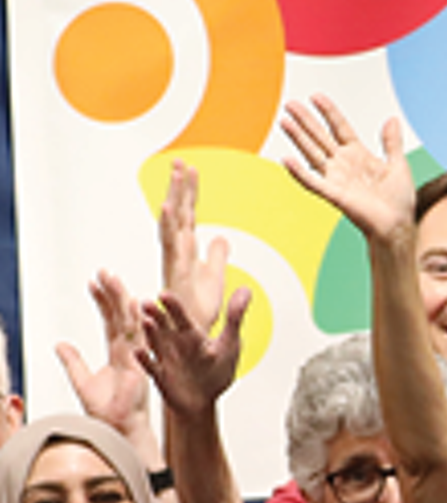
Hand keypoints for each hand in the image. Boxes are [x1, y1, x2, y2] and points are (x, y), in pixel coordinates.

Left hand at [55, 270, 150, 439]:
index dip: (102, 302)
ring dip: (122, 299)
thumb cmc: (106, 411)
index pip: (110, 322)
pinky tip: (132, 302)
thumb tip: (60, 345)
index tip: (94, 284)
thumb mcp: (82, 381)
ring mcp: (137, 356)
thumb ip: (73, 361)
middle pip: (121, 316)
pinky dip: (135, 320)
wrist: (118, 427)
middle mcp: (129, 351)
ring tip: (112, 278)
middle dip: (112, 293)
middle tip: (104, 272)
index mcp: (118, 354)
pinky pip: (138, 337)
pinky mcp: (140, 363)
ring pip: (130, 321)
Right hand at [136, 288, 250, 418]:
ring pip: (156, 343)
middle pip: (165, 327)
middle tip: (147, 303)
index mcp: (191, 334)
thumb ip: (235, 317)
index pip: (182, 317)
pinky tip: (139, 352)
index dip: (174, 307)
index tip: (164, 295)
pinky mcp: (162, 377)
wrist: (203, 401)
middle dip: (157, 315)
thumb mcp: (229, 343)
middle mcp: (176, 344)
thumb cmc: (215, 371)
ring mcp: (167, 359)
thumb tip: (246, 289)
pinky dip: (145, 360)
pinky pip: (152, 367)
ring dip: (150, 333)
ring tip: (145, 322)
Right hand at [159, 158, 231, 333]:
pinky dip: (169, 230)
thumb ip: (216, 256)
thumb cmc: (197, 313)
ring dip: (172, 205)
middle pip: (178, 217)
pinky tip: (171, 212)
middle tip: (180, 162)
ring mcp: (175, 267)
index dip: (189, 193)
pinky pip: (170, 252)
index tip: (191, 167)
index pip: (188, 217)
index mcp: (185, 254)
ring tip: (175, 181)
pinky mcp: (174, 280)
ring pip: (171, 230)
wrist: (191, 340)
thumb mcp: (214, 279)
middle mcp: (177, 257)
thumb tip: (221, 237)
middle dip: (178, 190)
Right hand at [280, 93, 415, 240]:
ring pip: (313, 154)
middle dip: (306, 120)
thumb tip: (392, 119)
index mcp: (359, 155)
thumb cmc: (399, 202)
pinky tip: (287, 160)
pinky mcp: (335, 195)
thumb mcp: (398, 165)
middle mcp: (344, 165)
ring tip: (284, 122)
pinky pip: (314, 182)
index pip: (340, 128)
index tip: (316, 97)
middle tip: (290, 104)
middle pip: (320, 137)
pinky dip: (300, 173)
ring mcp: (337, 179)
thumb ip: (392, 143)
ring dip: (298, 138)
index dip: (329, 112)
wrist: (398, 226)